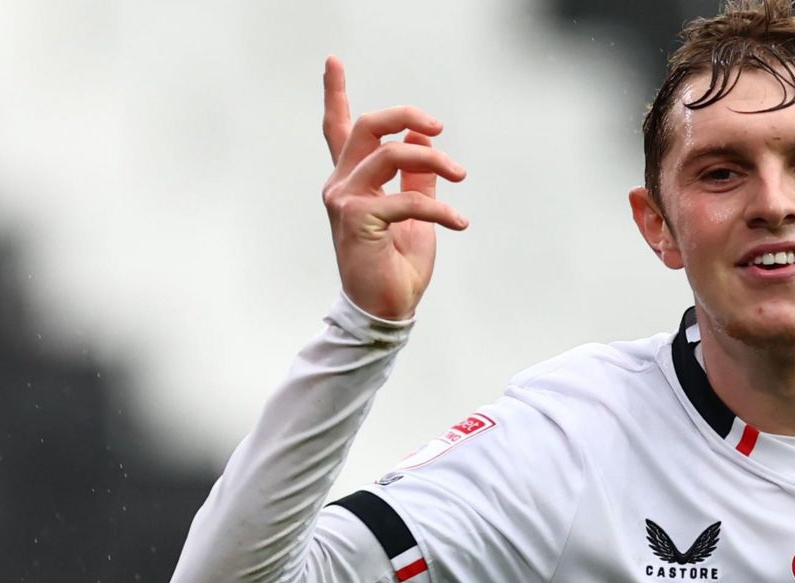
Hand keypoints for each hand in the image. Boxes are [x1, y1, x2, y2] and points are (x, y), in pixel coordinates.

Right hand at [319, 56, 467, 320]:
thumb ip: (416, 176)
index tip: (333, 61)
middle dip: (405, 115)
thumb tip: (420, 139)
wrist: (387, 309)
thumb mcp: (415, 214)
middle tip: (439, 127)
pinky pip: (408, 198)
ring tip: (461, 176)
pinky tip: (459, 221)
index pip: (338, 130)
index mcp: (353, 180)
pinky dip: (441, 207)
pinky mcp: (358, 219)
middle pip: (366, 127)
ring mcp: (345, 200)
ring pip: (389, 154)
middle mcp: (341, 184)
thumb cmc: (397, 264)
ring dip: (434, 160)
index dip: (334, 94)